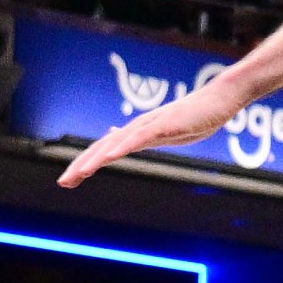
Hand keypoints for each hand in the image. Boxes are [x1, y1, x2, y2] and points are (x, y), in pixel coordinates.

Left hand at [57, 63, 252, 190]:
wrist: (218, 99)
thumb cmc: (195, 116)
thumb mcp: (163, 133)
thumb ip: (140, 138)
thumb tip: (119, 139)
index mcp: (136, 133)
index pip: (104, 149)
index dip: (85, 164)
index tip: (70, 180)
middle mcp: (138, 127)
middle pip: (102, 147)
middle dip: (81, 165)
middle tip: (63, 183)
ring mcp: (150, 124)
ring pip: (117, 143)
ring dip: (96, 158)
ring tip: (80, 173)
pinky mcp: (165, 124)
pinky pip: (140, 137)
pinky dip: (123, 146)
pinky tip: (111, 157)